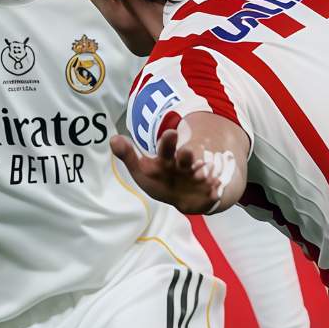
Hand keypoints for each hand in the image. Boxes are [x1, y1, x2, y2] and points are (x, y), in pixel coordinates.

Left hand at [111, 124, 235, 214]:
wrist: (190, 194)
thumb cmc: (162, 179)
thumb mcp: (144, 169)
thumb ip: (128, 156)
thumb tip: (112, 139)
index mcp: (168, 159)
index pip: (167, 148)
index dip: (168, 142)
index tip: (170, 132)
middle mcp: (185, 166)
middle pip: (186, 158)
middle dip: (187, 155)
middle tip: (187, 152)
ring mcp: (199, 180)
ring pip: (201, 174)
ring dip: (201, 173)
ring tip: (201, 174)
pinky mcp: (210, 194)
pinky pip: (214, 192)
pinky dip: (215, 191)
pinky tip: (215, 191)